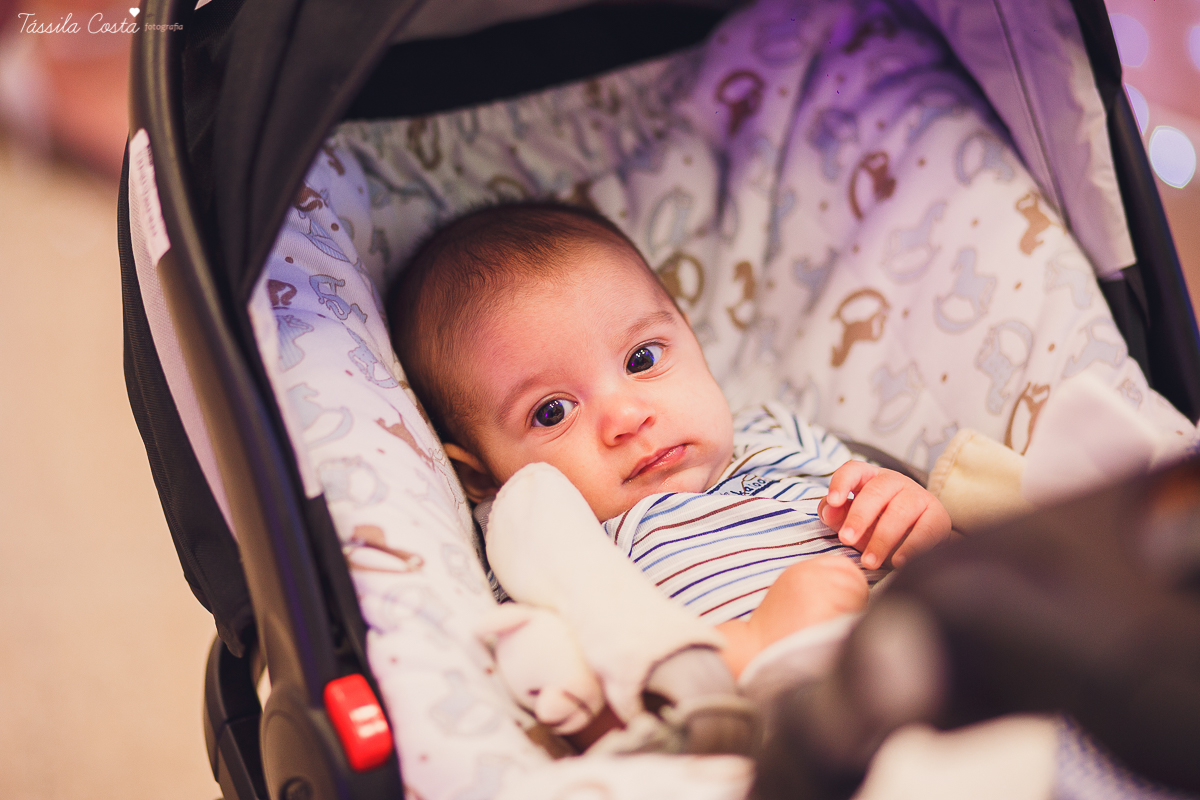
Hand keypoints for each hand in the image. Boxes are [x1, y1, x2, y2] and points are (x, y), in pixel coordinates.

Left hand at [818, 461, 950, 568]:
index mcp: (870, 478)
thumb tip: (828, 510)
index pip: (854, 469)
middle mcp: (895, 482)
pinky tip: (898, 562)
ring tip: (869, 562)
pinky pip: (925, 530)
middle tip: (846, 539)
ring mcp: (919, 496)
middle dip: (859, 517)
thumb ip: (836, 514)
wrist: (920, 541)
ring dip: (881, 539)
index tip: (834, 501)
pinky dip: (911, 547)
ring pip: (899, 512)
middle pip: (876, 492)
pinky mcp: (938, 516)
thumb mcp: (853, 520)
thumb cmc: (878, 526)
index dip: (842, 482)